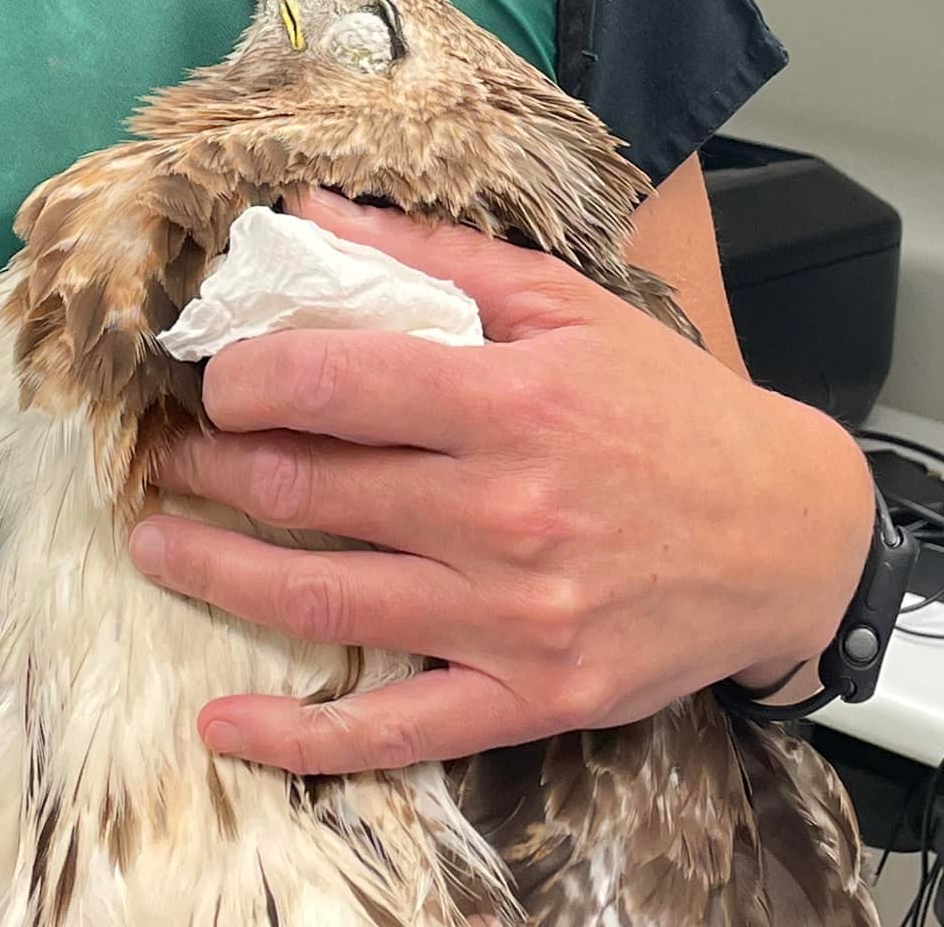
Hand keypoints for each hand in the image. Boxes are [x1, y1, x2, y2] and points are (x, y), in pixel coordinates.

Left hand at [128, 188, 875, 773]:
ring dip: (219, 570)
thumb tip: (317, 208)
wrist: (785, 536)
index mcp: (514, 402)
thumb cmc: (671, 410)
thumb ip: (436, 259)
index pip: (338, 383)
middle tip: (166, 454)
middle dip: (215, 467)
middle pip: (313, 490)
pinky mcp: (529, 697)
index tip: (213, 374)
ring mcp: (513, 618)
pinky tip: (226, 724)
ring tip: (157, 541)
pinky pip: (394, 729)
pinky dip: (300, 734)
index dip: (248, 376)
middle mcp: (506, 512)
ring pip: (327, 600)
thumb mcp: (569, 308)